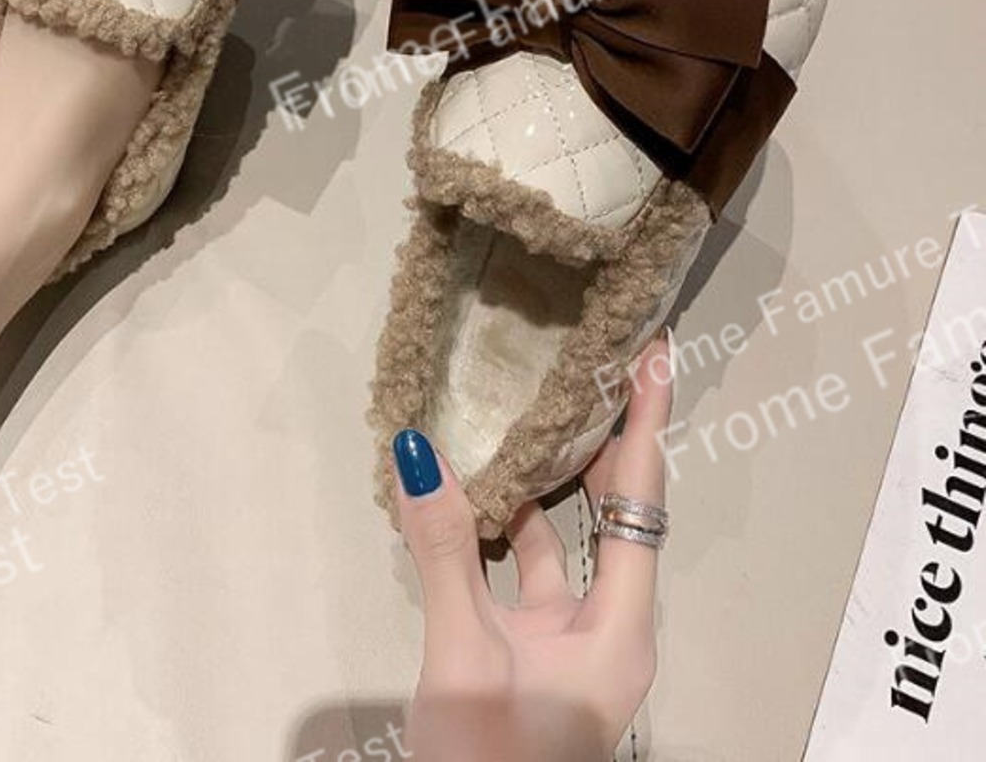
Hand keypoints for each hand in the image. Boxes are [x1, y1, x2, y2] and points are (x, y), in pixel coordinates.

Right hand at [393, 332, 672, 761]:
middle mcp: (610, 627)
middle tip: (591, 366)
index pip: (639, 499)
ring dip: (542, 485)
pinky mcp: (534, 657)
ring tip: (522, 414)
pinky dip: (504, 532)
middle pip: (615, 513)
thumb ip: (444, 549)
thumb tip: (418, 451)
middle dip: (603, 439)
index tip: (655, 352)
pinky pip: (528, 575)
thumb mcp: (465, 653)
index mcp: (621, 626)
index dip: (646, 421)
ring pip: (563, 543)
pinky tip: (474, 496)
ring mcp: (571, 644)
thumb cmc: (491, 758)